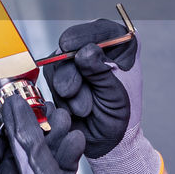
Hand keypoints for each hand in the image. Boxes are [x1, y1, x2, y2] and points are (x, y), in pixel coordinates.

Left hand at [0, 96, 165, 173]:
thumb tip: (13, 109)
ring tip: (62, 121)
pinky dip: (65, 154)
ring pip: (38, 161)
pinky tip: (75, 141)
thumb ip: (24, 138)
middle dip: (31, 133)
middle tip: (40, 112)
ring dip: (51, 139)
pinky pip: (56, 170)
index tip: (5, 117)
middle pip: (15, 158)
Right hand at [43, 20, 162, 173]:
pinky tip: (75, 109)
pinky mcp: (62, 77)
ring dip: (68, 88)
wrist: (109, 143)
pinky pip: (51, 79)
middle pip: (72, 45)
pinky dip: (62, 96)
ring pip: (58, 63)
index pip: (102, 30)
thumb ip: (100, 72)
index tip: (72, 47)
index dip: (84, 36)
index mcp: (120, 47)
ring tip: (84, 108)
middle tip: (73, 91)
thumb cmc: (123, 117)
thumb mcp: (116, 94)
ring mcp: (77, 63)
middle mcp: (97, 50)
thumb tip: (84, 52)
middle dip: (71, 72)